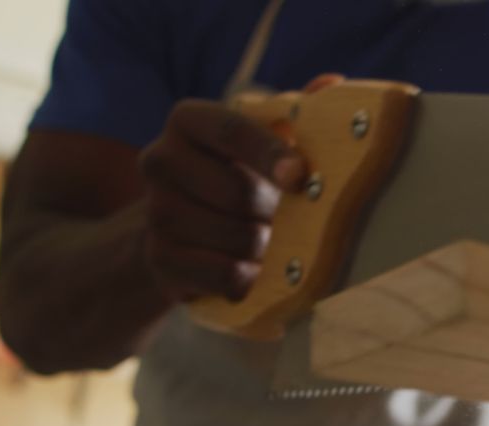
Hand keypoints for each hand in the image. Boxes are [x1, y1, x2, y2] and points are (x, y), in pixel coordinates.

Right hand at [138, 75, 346, 302]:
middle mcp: (160, 160)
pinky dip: (249, 277)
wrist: (187, 233)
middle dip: (275, 212)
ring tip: (273, 244)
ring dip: (267, 247)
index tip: (300, 176)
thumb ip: (295, 114)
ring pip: (235, 237)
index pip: (231, 131)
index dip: (269, 153)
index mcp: (188, 121)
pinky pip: (222, 274)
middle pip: (237, 192)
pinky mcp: (160, 259)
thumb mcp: (266, 140)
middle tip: (290, 219)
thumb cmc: (241, 176)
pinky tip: (256, 270)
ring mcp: (156, 212)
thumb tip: (332, 84)